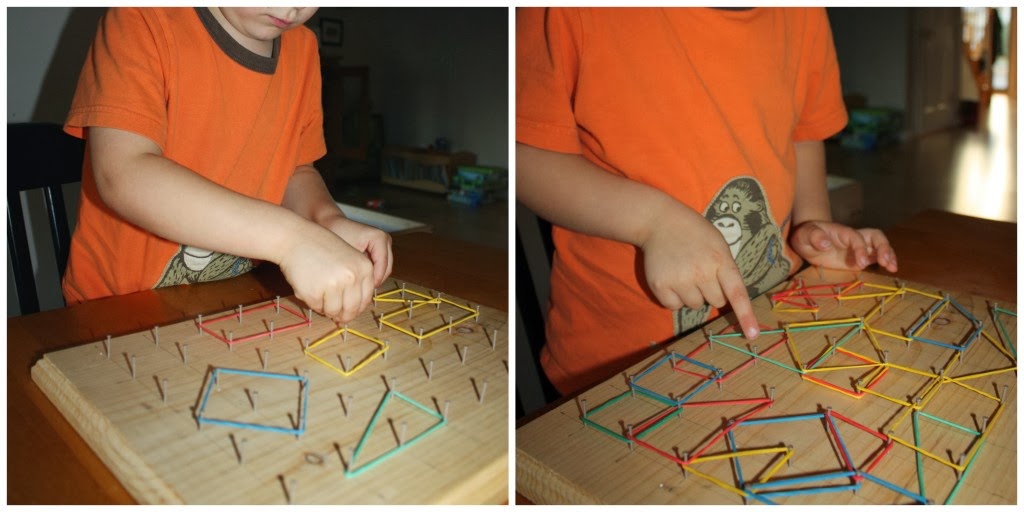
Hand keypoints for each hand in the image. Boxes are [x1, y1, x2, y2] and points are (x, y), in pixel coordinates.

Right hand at [277, 225, 374, 323]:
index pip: (366, 299)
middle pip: (351, 309)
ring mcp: (334, 285)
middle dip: (343, 315)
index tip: (349, 311)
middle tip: (336, 315)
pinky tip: (309, 289)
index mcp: (365, 268)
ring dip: (327, 309)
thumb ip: (356, 280)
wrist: (296, 238)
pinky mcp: (315, 293)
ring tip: (320, 296)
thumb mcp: (349, 258)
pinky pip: (317, 308)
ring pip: (334, 312)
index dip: (356, 309)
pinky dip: (313, 303)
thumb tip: (354, 310)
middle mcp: (352, 277)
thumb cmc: (321, 248)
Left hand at [322, 216, 393, 286]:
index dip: (373, 280)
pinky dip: (372, 273)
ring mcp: (385, 244)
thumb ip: (357, 268)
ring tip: (360, 286)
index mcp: (379, 238)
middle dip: (374, 281)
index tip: (362, 290)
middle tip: (361, 291)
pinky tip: (360, 278)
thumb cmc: (335, 234)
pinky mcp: (381, 248)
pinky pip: (380, 266)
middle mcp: (385, 240)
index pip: (383, 266)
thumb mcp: (346, 253)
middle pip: (386, 269)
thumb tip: (363, 287)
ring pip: (385, 269)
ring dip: (374, 278)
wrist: (331, 224)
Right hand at [639, 200, 759, 338]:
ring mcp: (680, 279)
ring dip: (692, 295)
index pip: (737, 293)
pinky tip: (671, 278)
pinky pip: (674, 306)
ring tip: (684, 273)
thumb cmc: (695, 234)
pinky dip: (674, 298)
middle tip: (700, 272)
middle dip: (711, 291)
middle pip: (716, 302)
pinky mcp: (660, 284)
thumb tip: (727, 301)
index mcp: (721, 260)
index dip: (746, 316)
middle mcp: (701, 272)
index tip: (752, 335)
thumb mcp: (718, 245)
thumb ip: (726, 270)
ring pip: (695, 306)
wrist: (660, 221)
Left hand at [789, 221, 897, 272]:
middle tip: (886, 263)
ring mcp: (859, 248)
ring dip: (889, 255)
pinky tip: (890, 270)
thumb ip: (814, 237)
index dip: (861, 249)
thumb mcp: (804, 235)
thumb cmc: (806, 235)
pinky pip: (876, 258)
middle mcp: (854, 238)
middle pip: (875, 236)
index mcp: (842, 232)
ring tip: (893, 268)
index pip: (857, 238)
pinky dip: (886, 262)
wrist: (808, 241)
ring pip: (880, 246)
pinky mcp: (860, 258)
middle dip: (883, 248)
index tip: (861, 263)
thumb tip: (825, 244)